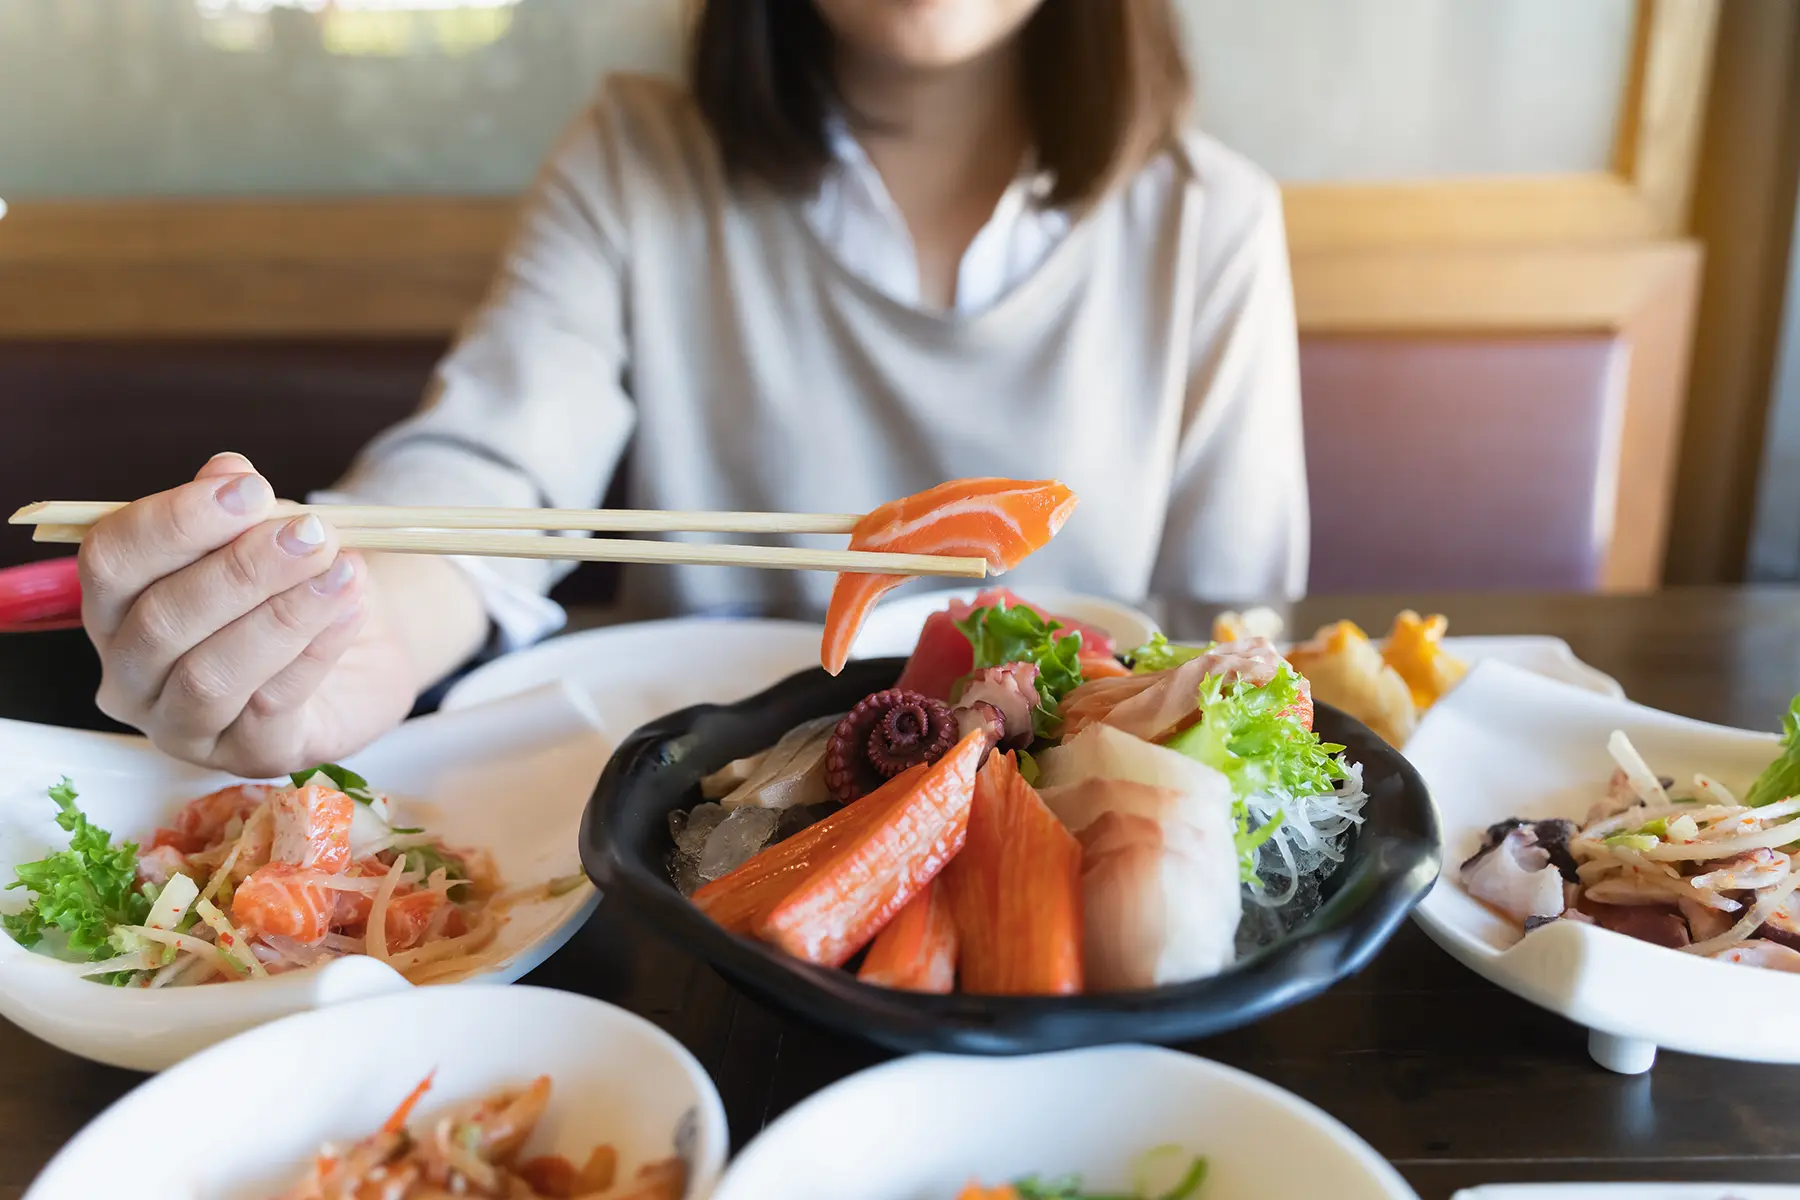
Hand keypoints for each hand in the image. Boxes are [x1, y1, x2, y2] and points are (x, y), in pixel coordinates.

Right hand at [80, 454, 418, 776]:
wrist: (361, 647)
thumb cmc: (291, 585)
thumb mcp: (269, 532)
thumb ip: (242, 507)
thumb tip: (227, 471)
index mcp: (114, 605)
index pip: (111, 559)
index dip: (177, 520)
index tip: (251, 489)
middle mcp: (129, 673)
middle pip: (161, 621)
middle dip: (242, 570)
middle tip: (313, 533)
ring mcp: (181, 726)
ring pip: (210, 674)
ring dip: (282, 616)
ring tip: (341, 572)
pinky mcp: (247, 757)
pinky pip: (271, 707)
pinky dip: (316, 651)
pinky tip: (351, 610)